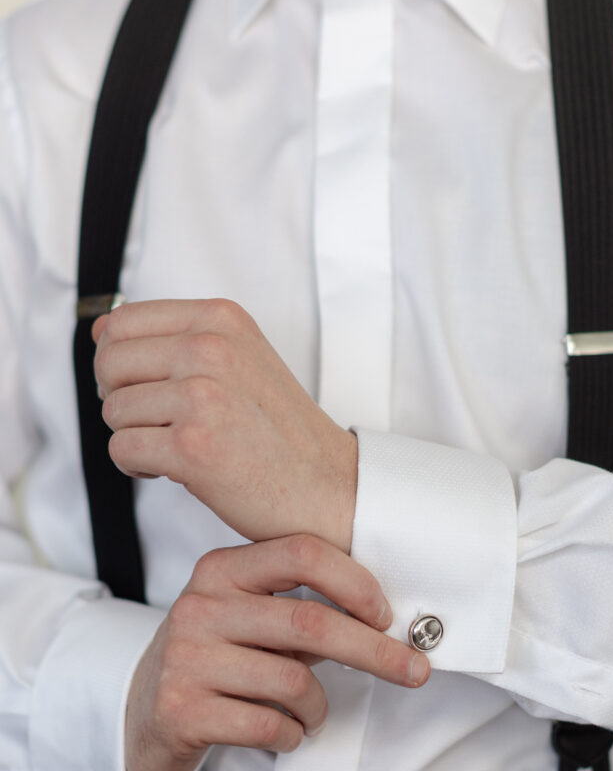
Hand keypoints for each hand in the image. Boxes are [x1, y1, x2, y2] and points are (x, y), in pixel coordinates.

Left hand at [93, 299, 356, 550]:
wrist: (326, 483)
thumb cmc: (278, 427)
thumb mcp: (238, 355)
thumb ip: (175, 337)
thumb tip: (99, 330)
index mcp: (220, 318)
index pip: (122, 320)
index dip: (117, 358)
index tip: (143, 383)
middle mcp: (210, 347)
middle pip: (109, 363)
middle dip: (121, 398)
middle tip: (161, 419)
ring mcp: (201, 395)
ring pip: (113, 411)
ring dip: (137, 435)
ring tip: (182, 443)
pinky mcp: (191, 446)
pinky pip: (122, 449)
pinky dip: (140, 466)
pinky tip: (178, 467)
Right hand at [126, 535, 429, 769]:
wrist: (144, 710)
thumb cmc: (215, 656)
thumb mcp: (246, 616)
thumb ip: (297, 606)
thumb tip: (379, 616)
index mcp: (221, 568)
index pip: (302, 553)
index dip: (354, 582)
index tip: (386, 614)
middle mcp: (201, 604)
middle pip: (310, 621)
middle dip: (373, 650)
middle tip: (411, 669)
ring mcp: (187, 656)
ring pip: (295, 680)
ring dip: (318, 706)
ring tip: (309, 711)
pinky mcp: (182, 708)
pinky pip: (270, 724)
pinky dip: (292, 734)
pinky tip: (282, 730)